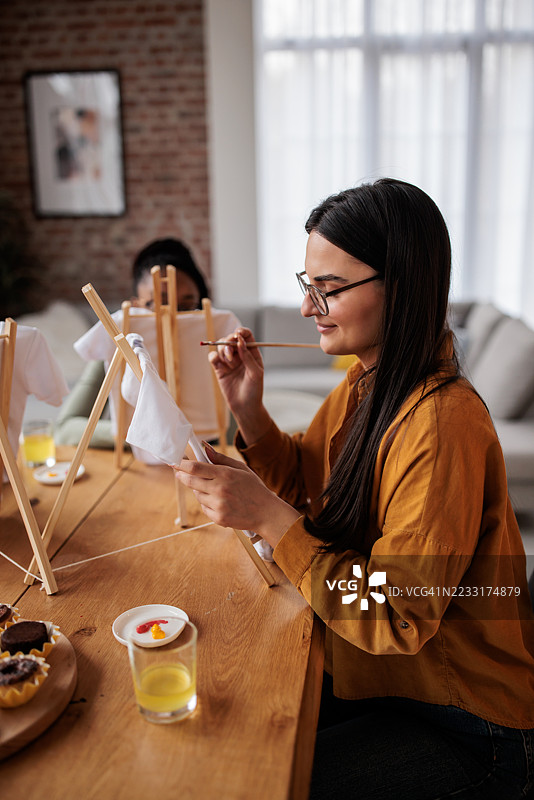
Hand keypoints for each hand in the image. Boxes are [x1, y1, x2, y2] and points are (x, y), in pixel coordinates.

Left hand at [173, 445, 299, 546]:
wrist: (266, 513)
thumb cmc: (254, 488)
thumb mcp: (240, 468)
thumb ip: (220, 458)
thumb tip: (204, 446)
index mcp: (225, 475)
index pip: (196, 467)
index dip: (182, 464)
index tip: (175, 461)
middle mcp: (220, 490)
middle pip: (190, 481)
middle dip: (182, 475)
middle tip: (179, 472)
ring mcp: (218, 505)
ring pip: (196, 495)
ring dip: (198, 490)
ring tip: (214, 489)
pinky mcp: (218, 518)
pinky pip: (204, 508)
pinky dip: (207, 503)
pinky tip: (220, 502)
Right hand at [208, 328, 271, 443]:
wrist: (245, 407)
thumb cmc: (254, 390)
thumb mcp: (255, 373)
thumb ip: (248, 356)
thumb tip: (240, 341)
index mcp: (252, 353)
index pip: (246, 336)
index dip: (241, 332)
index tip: (237, 334)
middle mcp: (240, 355)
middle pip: (231, 339)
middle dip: (229, 342)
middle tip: (231, 353)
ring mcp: (229, 362)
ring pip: (221, 347)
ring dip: (223, 350)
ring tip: (229, 362)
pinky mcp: (219, 369)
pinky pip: (213, 357)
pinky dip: (213, 357)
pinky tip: (217, 363)